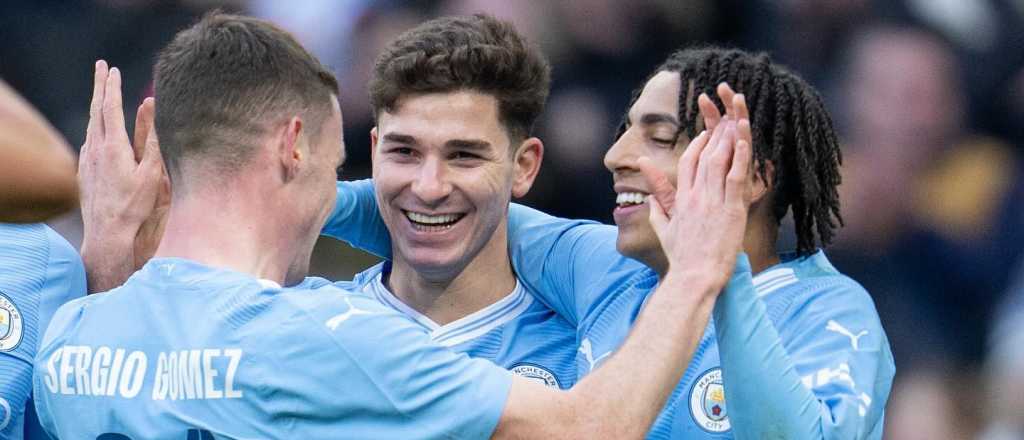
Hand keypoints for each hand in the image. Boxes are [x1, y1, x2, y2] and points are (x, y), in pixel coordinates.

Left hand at [79, 60, 167, 290]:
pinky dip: (94, 128)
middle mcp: (95, 149)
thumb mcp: (151, 171)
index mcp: (113, 146)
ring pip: (91, 126)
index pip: (111, 108)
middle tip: (101, 67)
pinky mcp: (84, 172)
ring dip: (97, 107)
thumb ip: (151, 137)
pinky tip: (97, 132)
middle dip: (99, 87)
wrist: (108, 233)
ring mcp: (86, 160)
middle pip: (96, 110)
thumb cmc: (135, 205)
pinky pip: (88, 142)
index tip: (113, 69)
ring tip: (101, 94)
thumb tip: (151, 106)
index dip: (112, 87)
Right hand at [637, 85, 752, 288]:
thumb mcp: (664, 231)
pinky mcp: (730, 210)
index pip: (688, 163)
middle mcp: (696, 196)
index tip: (706, 135)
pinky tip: (744, 140)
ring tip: (736, 120)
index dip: (698, 145)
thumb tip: (647, 199)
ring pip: (721, 161)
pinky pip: (737, 177)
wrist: (695, 276)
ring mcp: (713, 201)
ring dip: (728, 139)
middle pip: (705, 156)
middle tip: (725, 118)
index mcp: (682, 200)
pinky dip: (741, 157)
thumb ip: (657, 211)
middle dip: (716, 135)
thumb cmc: (682, 258)